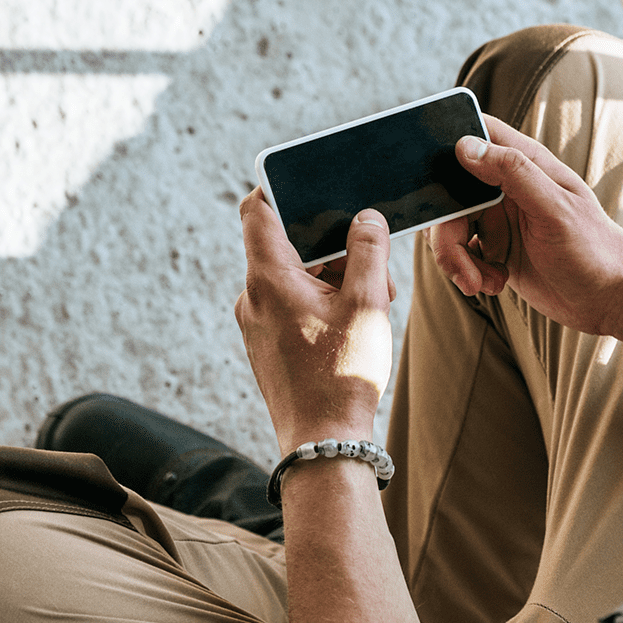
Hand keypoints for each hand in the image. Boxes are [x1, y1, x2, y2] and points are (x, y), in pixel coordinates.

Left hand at [235, 191, 395, 453]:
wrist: (322, 442)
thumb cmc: (342, 373)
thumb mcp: (367, 302)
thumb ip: (368, 250)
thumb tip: (366, 217)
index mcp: (268, 277)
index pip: (257, 209)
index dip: (280, 186)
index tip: (311, 180)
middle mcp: (252, 296)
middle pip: (284, 243)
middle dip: (329, 240)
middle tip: (368, 251)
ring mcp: (256, 322)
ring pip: (292, 276)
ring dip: (330, 274)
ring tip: (370, 295)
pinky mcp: (267, 344)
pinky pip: (291, 304)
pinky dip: (321, 299)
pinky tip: (354, 319)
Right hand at [430, 114, 622, 354]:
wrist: (611, 300)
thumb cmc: (595, 249)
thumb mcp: (555, 209)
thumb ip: (513, 173)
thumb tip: (465, 146)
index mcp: (526, 165)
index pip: (478, 134)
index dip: (446, 142)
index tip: (427, 172)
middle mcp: (509, 188)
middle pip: (451, 192)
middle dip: (446, 229)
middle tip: (459, 263)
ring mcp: (501, 219)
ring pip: (452, 228)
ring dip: (456, 258)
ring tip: (479, 283)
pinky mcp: (498, 250)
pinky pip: (463, 254)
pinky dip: (469, 272)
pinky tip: (493, 284)